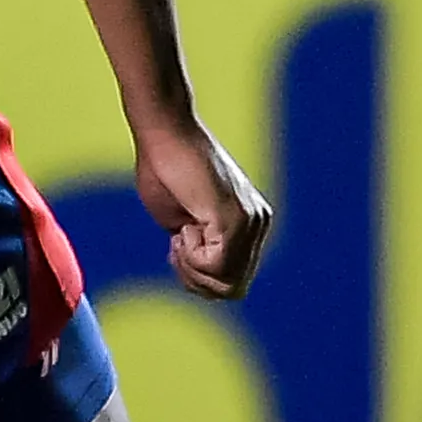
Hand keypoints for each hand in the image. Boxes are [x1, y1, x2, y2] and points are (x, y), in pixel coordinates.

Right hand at [134, 112, 271, 299]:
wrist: (164, 132)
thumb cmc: (163, 168)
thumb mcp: (183, 218)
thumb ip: (199, 244)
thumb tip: (202, 272)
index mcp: (250, 223)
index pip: (232, 279)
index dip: (198, 275)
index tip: (178, 244)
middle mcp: (259, 224)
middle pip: (233, 290)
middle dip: (196, 279)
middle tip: (177, 246)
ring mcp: (250, 223)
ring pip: (226, 284)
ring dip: (192, 269)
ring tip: (181, 234)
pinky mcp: (234, 220)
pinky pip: (214, 266)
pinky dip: (189, 257)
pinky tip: (183, 227)